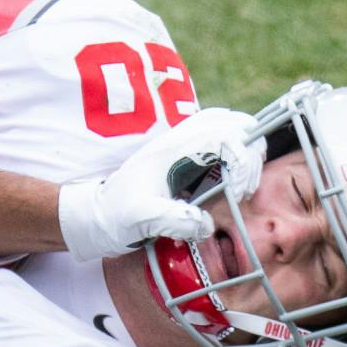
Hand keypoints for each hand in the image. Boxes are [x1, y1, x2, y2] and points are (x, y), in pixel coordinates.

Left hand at [56, 107, 262, 260]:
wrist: (96, 216)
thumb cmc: (116, 216)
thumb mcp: (143, 220)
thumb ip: (175, 220)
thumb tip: (206, 224)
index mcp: (172, 148)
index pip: (224, 134)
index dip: (243, 160)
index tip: (239, 192)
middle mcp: (179, 140)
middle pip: (231, 121)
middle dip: (251, 150)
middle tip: (246, 186)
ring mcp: (182, 145)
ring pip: (227, 126)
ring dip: (245, 149)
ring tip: (243, 184)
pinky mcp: (184, 156)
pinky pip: (218, 141)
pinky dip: (234, 154)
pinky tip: (232, 182)